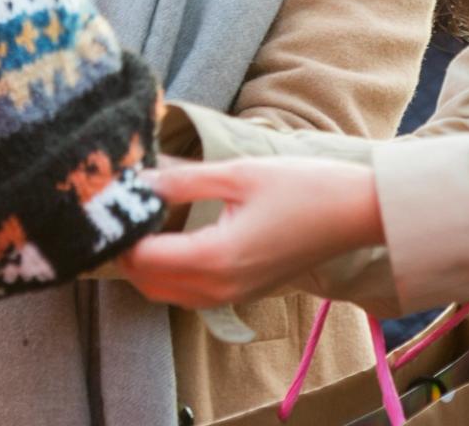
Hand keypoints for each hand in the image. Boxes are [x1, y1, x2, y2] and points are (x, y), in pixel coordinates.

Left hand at [119, 157, 384, 309]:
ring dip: (145, 265)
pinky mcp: (243, 293)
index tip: (110, 200)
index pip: (141, 258)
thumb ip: (183, 180)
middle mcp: (219, 288)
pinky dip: (169, 273)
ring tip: (140, 221)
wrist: (358, 214)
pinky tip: (170, 237)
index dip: (119, 232)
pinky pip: (190, 294)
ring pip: (166, 293)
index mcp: (215, 258)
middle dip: (126, 252)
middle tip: (119, 210)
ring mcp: (232, 296)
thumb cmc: (303, 187)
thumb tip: (138, 179)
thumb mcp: (238, 173)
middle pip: (147, 283)